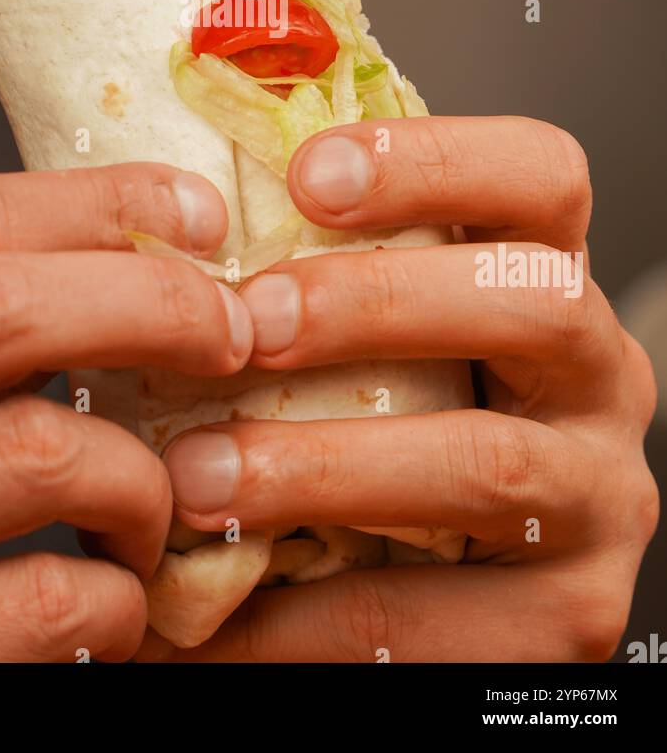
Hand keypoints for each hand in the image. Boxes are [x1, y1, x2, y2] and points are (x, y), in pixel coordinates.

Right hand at [0, 164, 250, 662]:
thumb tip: (144, 241)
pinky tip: (107, 608)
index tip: (199, 213)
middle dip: (152, 302)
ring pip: (38, 454)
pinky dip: (115, 602)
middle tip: (231, 334)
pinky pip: (45, 602)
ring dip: (139, 482)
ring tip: (144, 516)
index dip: (94, 203)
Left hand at [147, 117, 657, 662]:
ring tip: (199, 478)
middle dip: (380, 301)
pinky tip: (211, 612)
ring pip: (488, 465)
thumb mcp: (377, 336)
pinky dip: (305, 618)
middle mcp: (602, 379)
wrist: (455, 602)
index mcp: (550, 279)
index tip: (306, 172)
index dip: (436, 159)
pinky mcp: (569, 620)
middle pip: (536, 299)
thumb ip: (321, 270)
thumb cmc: (388, 424)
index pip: (543, 178)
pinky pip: (434, 618)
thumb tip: (177, 205)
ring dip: (325, 465)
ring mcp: (600, 501)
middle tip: (250, 323)